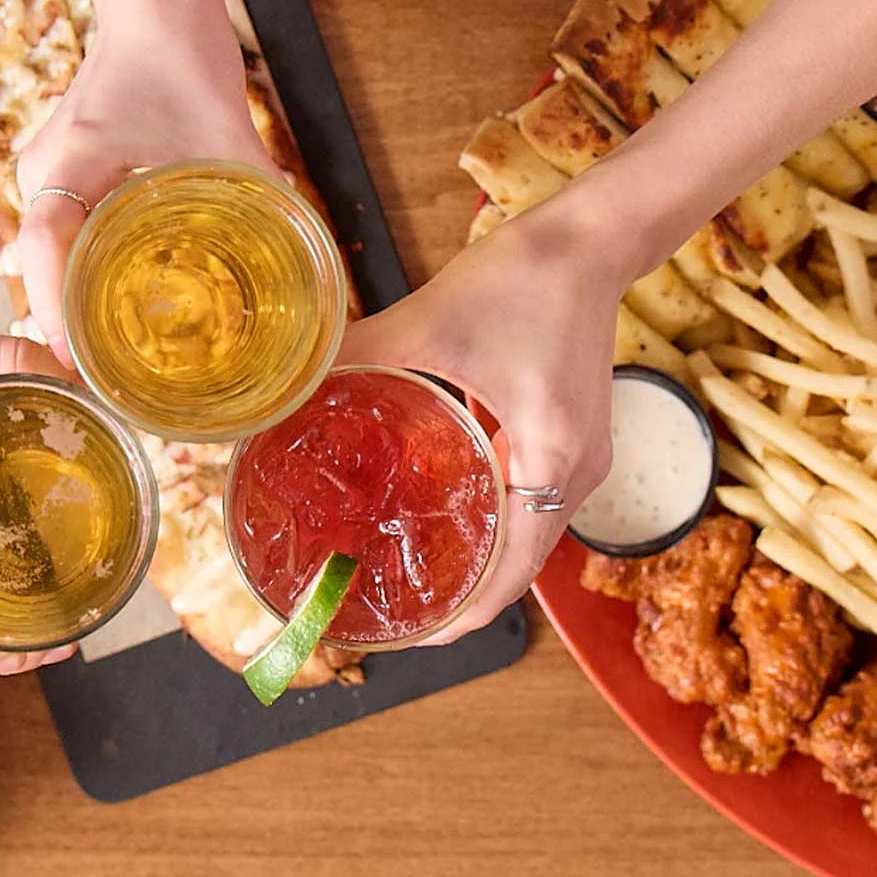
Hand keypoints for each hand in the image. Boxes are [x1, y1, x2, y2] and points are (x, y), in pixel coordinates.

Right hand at [13, 0, 272, 363]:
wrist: (155, 0)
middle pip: (33, 265)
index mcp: (74, 159)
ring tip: (105, 361)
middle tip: (102, 383)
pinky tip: (106, 307)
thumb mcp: (231, 140)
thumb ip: (262, 203)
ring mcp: (42, 167)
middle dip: (61, 326)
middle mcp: (43, 167)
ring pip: (41, 253)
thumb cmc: (185, 56)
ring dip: (66, 303)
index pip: (43, 244)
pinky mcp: (55, 169)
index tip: (77, 361)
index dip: (54, 309)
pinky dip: (73, 272)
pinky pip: (54, 233)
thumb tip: (303, 269)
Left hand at [339, 197, 629, 643]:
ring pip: (532, 539)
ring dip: (484, 566)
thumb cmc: (519, 278)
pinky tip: (452, 520)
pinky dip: (501, 526)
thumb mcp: (424, 323)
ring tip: (421, 577)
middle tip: (399, 614)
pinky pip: (538, 505)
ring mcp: (586, 459)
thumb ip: (354, 359)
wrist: (589, 239)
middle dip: (465, 601)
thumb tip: (286, 390)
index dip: (463, 617)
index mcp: (549, 456)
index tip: (413, 637)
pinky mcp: (579, 440)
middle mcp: (578, 472)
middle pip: (523, 569)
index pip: (512, 573)